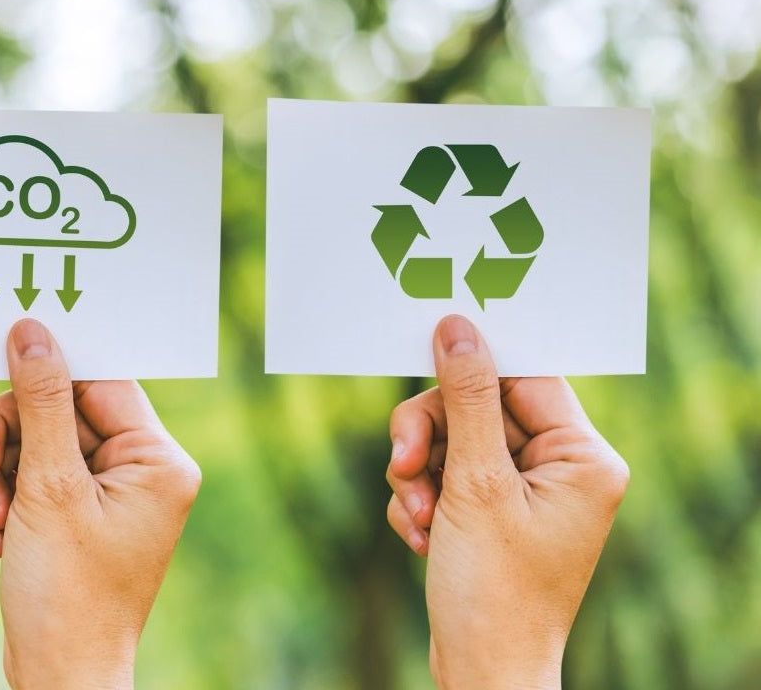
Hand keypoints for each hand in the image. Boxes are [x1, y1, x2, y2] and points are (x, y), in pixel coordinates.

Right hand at [0, 319, 201, 689]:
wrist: (56, 678)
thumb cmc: (68, 593)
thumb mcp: (48, 487)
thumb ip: (40, 403)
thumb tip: (33, 333)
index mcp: (156, 461)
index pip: (98, 381)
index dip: (45, 375)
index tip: (0, 366)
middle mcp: (138, 474)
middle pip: (56, 411)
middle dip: (7, 441)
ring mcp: (103, 499)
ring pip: (31, 446)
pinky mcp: (71, 520)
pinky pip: (24, 481)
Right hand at [385, 315, 628, 688]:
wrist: (483, 672)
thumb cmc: (494, 590)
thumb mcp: (474, 485)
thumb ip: (466, 400)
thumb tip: (457, 328)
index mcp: (582, 458)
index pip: (524, 378)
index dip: (472, 368)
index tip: (424, 353)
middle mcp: (561, 471)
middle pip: (477, 408)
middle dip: (429, 439)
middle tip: (401, 465)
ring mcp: (524, 495)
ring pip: (450, 442)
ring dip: (417, 474)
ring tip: (414, 516)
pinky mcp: (491, 516)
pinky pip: (443, 477)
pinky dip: (420, 500)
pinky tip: (419, 538)